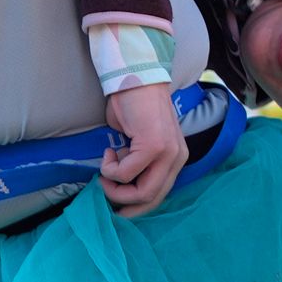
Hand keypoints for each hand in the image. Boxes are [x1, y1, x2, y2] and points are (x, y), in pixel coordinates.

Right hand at [98, 83, 185, 217]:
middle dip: (124, 203)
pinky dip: (110, 169)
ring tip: (103, 172)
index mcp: (176, 158)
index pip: (160, 194)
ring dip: (115, 188)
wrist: (134, 76)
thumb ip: (136, 162)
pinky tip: (107, 152)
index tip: (116, 205)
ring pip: (142, 192)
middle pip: (152, 198)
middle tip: (103, 192)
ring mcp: (167, 153)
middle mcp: (177, 158)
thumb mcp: (137, 141)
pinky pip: (126, 173)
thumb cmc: (133, 104)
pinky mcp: (153, 146)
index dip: (136, 205)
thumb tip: (120, 180)